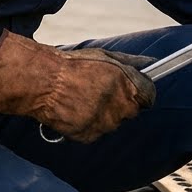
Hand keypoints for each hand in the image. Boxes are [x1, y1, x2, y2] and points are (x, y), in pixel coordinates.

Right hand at [0, 30, 154, 142]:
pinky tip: (75, 109)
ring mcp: (104, 123)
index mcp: (126, 85)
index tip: (131, 90)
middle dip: (121, 103)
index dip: (140, 92)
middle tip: (100, 91)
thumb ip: (129, 62)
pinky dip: (88, 123)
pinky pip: (95, 131)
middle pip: (131, 111)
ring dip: (104, 113)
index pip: (149, 97)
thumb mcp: (104, 56)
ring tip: (83, 98)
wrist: (42, 82)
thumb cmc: (71, 65)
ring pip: (112, 122)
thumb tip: (148, 63)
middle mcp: (119, 106)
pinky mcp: (89, 135)